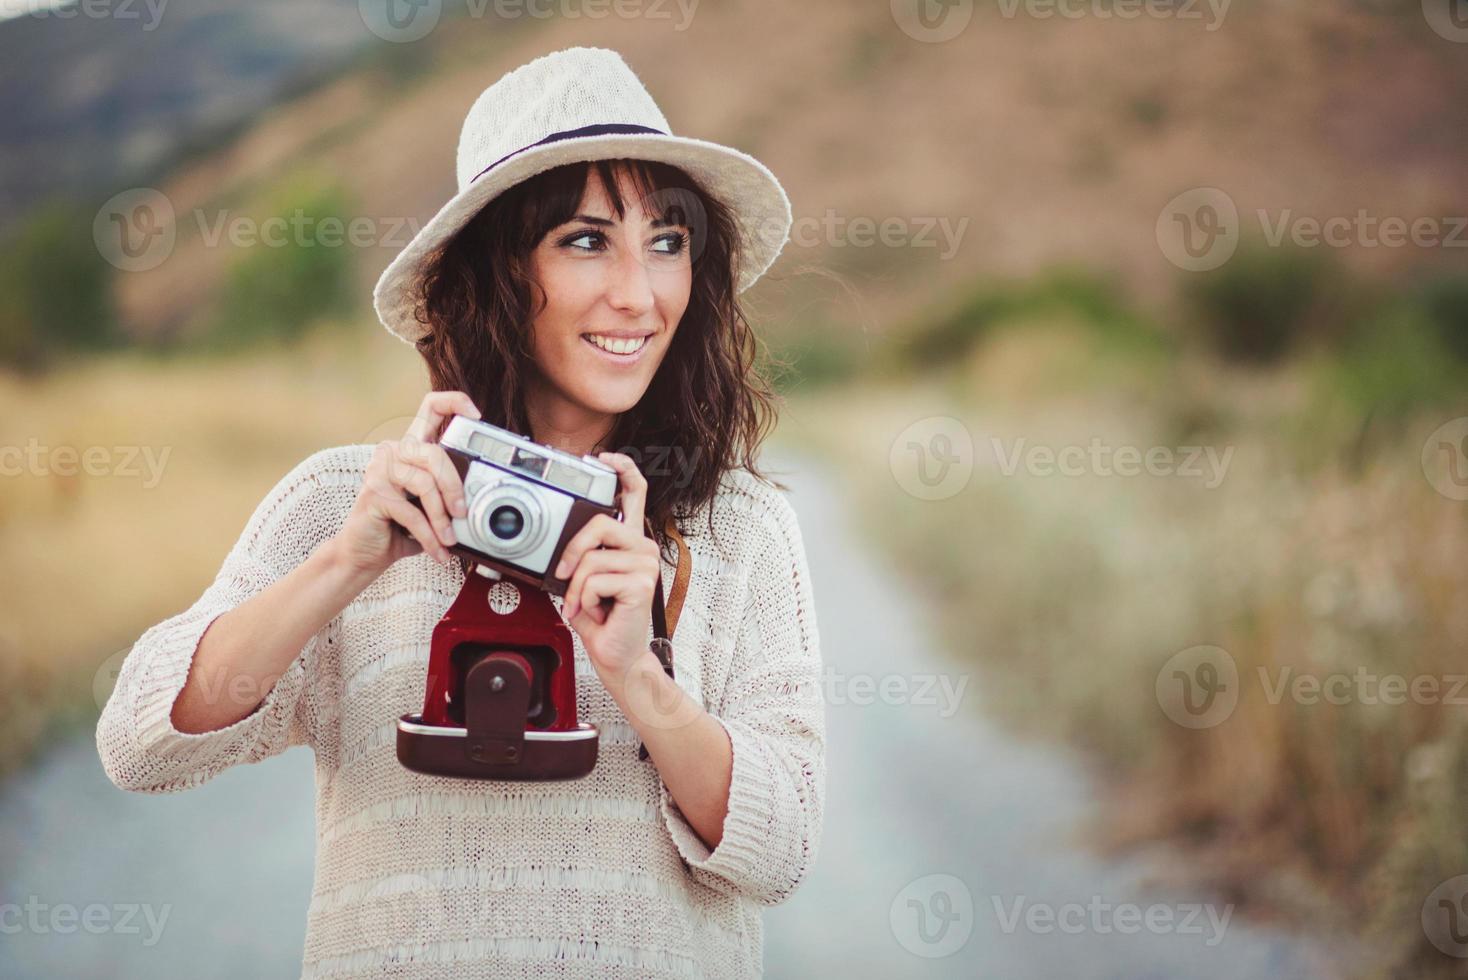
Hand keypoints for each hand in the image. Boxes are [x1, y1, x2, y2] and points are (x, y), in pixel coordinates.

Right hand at [332, 390, 479, 581]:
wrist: (365, 555)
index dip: (455, 403)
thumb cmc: (400, 529)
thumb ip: (449, 494)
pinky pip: (412, 513)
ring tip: (449, 540)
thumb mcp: (430, 507)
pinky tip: (437, 551)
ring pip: (425, 484)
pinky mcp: (374, 493)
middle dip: (454, 487)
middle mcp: (393, 451)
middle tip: (463, 513)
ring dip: (442, 519)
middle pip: (434, 454)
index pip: (430, 408)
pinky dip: (429, 536)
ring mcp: (380, 470)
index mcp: (411, 448)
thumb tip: (482, 498)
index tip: (476, 416)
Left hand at [555, 452, 662, 678]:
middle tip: (563, 575)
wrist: (616, 654)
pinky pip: (595, 579)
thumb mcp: (584, 578)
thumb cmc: (601, 617)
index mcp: (629, 541)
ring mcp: (646, 564)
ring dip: (575, 587)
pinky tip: (595, 611)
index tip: (604, 458)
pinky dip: (585, 599)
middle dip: (571, 551)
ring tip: (582, 604)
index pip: (635, 493)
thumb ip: (580, 554)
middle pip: (599, 523)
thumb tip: (560, 543)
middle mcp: (642, 548)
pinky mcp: (642, 583)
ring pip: (591, 558)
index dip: (622, 469)